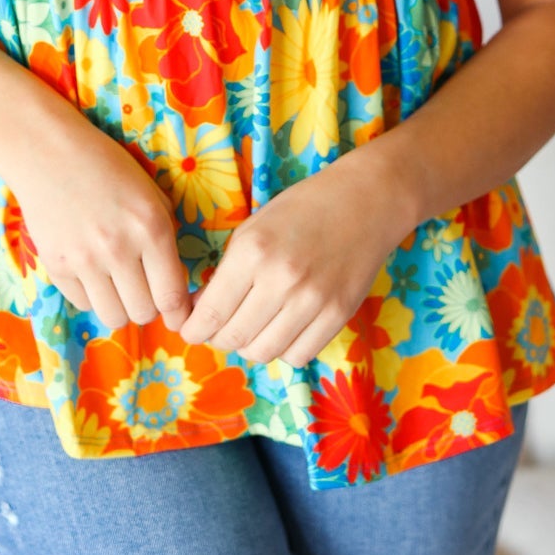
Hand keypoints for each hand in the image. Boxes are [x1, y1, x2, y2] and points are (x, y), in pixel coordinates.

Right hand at [0, 88, 193, 335]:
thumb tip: (174, 279)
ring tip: (118, 286)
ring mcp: (84, 261)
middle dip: (149, 306)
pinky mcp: (56, 266)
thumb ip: (165, 233)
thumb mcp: (150, 192)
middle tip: (144, 290)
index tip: (178, 316)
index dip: (179, 314)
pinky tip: (92, 271)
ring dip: (120, 307)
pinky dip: (93, 295)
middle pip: (143, 313)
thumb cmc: (106, 166)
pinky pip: (84, 304)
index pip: (172, 296)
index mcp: (151, 227)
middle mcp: (119, 249)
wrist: (48, 152)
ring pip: (113, 317)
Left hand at [175, 146, 411, 367]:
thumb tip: (201, 312)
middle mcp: (281, 279)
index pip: (211, 314)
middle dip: (218, 339)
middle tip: (218, 328)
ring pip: (264, 352)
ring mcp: (313, 300)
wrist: (366, 200)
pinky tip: (282, 328)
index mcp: (252, 251)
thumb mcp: (253, 229)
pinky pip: (299, 355)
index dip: (193, 330)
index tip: (189, 331)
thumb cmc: (302, 208)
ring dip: (250, 346)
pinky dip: (283, 348)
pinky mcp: (339, 314)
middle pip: (234, 338)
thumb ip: (226, 273)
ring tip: (251, 327)